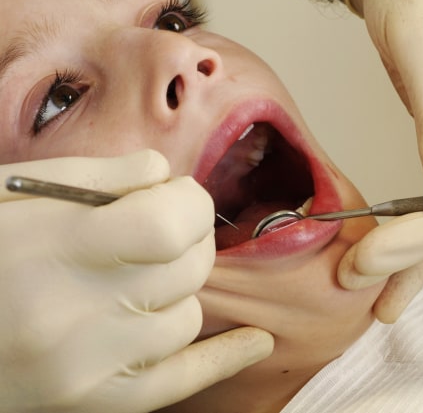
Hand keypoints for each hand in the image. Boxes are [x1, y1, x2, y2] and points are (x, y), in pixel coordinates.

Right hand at [0, 150, 272, 412]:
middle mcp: (73, 314)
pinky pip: (180, 383)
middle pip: (188, 268)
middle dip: (189, 241)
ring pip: (186, 319)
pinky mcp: (90, 405)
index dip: (191, 203)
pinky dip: (224, 358)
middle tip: (165, 232)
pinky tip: (256, 342)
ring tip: (139, 280)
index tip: (180, 198)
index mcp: (54, 247)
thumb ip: (95, 178)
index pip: (174, 221)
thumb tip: (165, 174)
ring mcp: (83, 368)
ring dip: (177, 293)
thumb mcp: (11, 195)